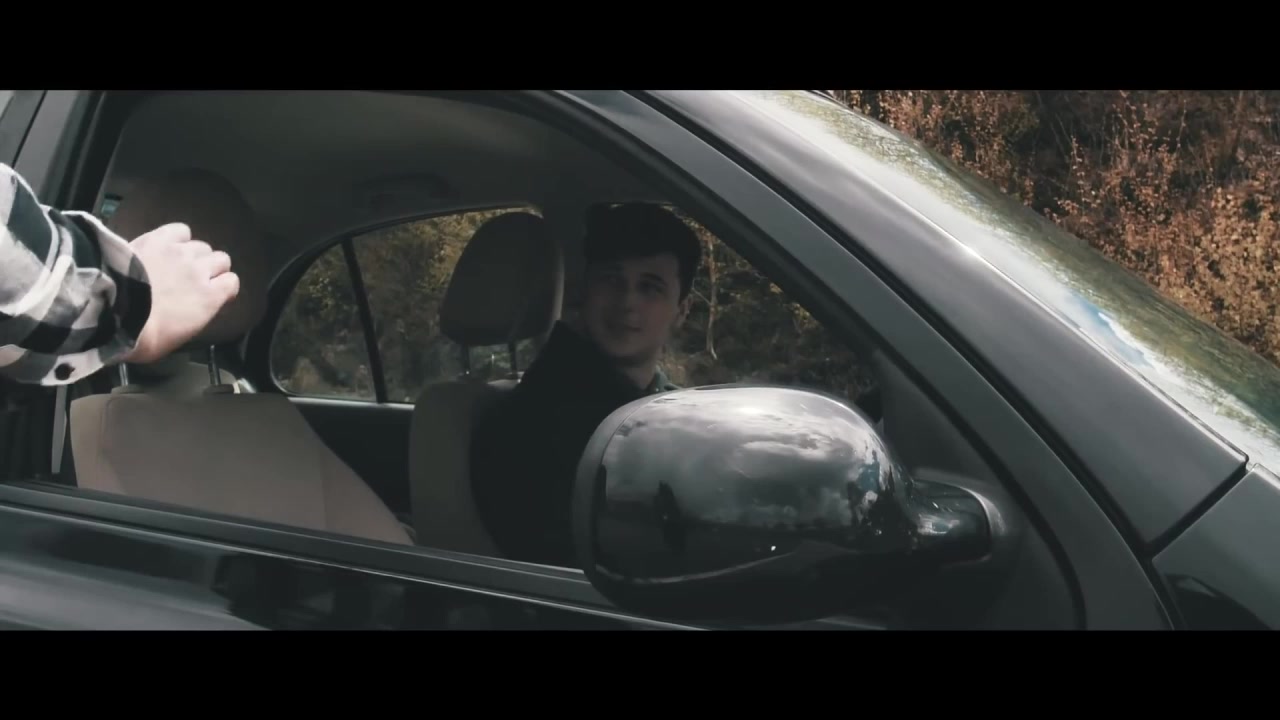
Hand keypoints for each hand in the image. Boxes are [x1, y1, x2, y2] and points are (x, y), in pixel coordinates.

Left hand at [122, 222, 239, 363]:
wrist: (113, 311)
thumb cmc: (146, 335)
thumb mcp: (178, 338)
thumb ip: (195, 317)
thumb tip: (194, 309)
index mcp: (210, 297)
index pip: (232, 282)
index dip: (223, 287)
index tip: (213, 294)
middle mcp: (201, 270)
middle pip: (221, 259)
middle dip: (212, 268)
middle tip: (195, 279)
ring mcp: (180, 252)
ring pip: (202, 245)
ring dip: (194, 254)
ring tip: (178, 262)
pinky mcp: (158, 238)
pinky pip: (180, 230)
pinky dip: (178, 237)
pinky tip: (167, 245)